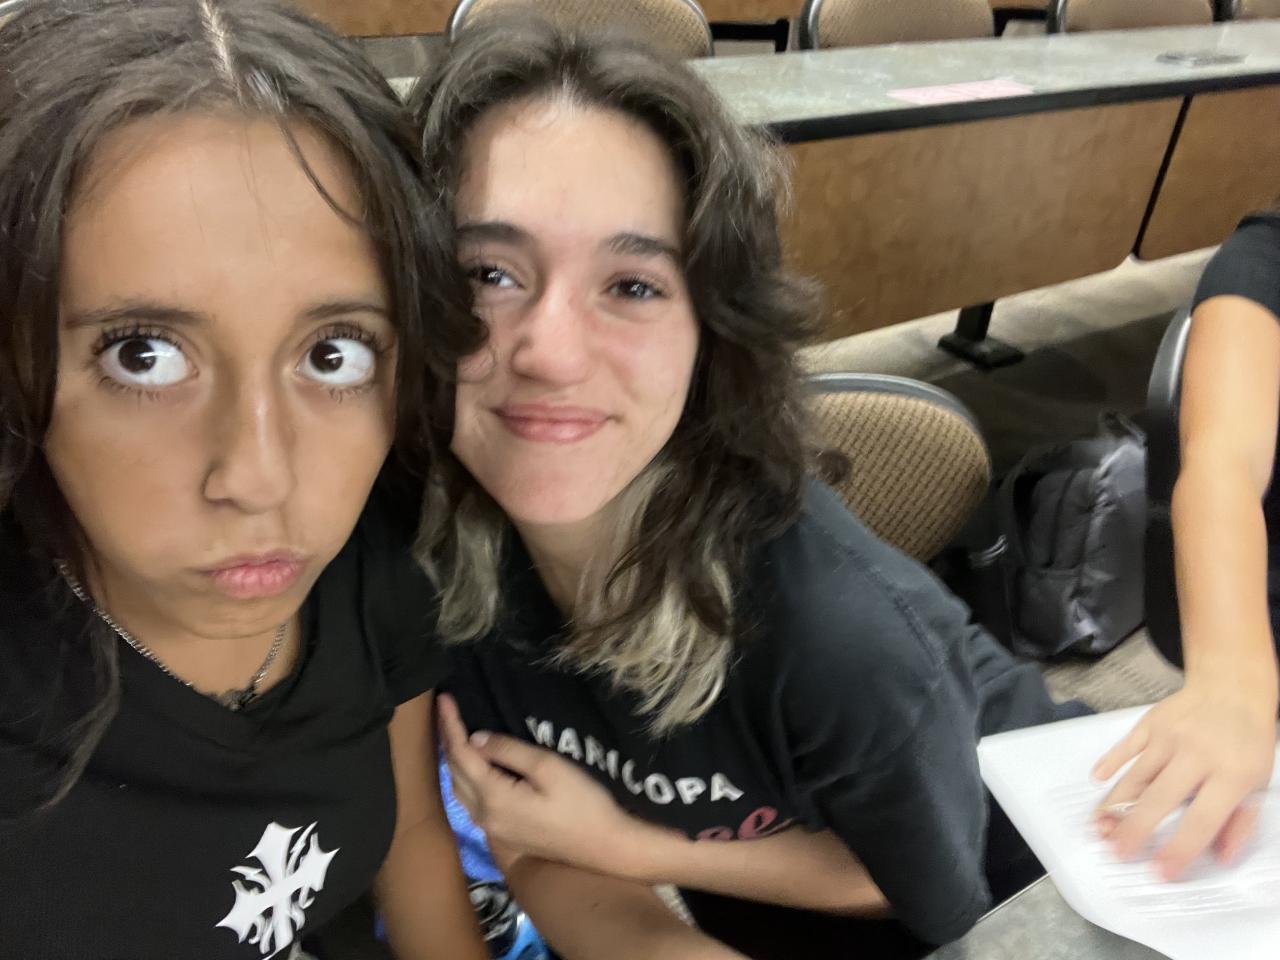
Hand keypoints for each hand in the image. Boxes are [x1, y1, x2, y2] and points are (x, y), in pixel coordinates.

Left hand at [437, 694, 656, 876]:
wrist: (605, 846)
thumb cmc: (583, 803)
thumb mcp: (548, 768)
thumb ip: (509, 751)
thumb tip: (476, 738)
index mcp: (493, 798)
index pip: (462, 754)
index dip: (451, 725)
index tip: (444, 698)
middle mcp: (485, 816)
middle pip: (455, 773)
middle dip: (447, 740)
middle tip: (445, 710)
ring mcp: (493, 829)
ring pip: (460, 789)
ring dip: (454, 760)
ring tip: (453, 732)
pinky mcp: (504, 834)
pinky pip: (471, 801)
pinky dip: (465, 778)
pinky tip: (471, 766)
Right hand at [1092, 682, 1276, 878]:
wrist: (1232, 686)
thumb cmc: (1247, 738)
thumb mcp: (1259, 782)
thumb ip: (1242, 821)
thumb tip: (1220, 856)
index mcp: (1231, 774)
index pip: (1202, 820)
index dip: (1179, 849)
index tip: (1161, 870)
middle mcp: (1197, 754)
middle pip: (1159, 799)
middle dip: (1134, 829)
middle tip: (1117, 852)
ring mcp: (1170, 736)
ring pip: (1136, 776)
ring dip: (1115, 803)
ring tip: (1099, 826)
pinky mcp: (1151, 722)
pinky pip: (1126, 746)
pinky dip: (1110, 763)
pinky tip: (1098, 780)